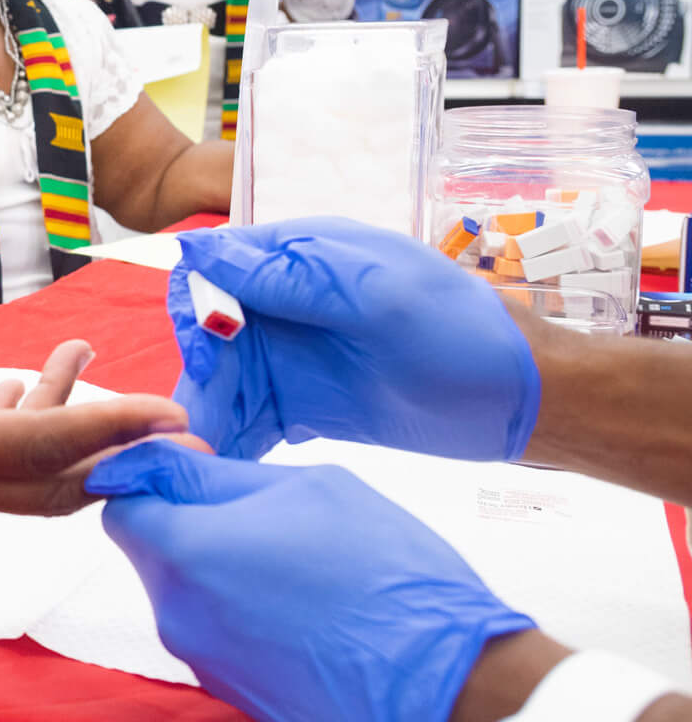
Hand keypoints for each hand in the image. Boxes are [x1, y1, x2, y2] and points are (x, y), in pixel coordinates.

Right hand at [0, 316, 188, 541]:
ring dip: (63, 432)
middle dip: (117, 452)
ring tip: (83, 358)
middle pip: (46, 482)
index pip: (31, 448)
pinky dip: (17, 439)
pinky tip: (19, 392)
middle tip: (185, 425)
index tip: (173, 419)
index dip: (107, 432)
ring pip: (16, 481)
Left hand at [87, 441, 534, 721]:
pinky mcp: (236, 694)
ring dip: (222, 567)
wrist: (443, 691)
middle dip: (190, 522)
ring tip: (299, 560)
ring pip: (187, 592)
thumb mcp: (301, 491)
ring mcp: (203, 661)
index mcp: (182, 553)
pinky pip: (218, 634)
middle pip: (151, 551)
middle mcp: (176, 614)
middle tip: (264, 512)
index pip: (122, 504)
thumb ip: (216, 478)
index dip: (154, 479)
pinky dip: (245, 612)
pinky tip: (308, 606)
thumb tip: (162, 465)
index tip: (203, 469)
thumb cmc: (383, 574)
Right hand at [169, 217, 538, 461]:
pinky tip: (223, 470)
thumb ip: (290, 279)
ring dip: (207, 418)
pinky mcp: (302, 403)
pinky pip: (248, 419)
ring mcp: (292, 356)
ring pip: (223, 383)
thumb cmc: (463, 335)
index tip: (208, 359)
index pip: (215, 272)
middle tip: (197, 433)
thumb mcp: (377, 299)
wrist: (523, 402)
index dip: (199, 314)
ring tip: (202, 465)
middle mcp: (285, 304)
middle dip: (200, 381)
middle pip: (210, 337)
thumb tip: (200, 251)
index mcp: (301, 258)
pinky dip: (230, 441)